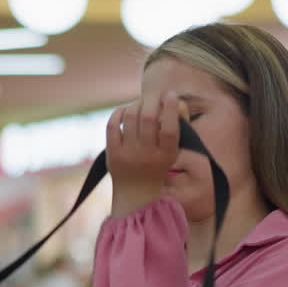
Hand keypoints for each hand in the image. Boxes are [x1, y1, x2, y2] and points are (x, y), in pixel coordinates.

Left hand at [106, 92, 189, 217]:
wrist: (136, 192)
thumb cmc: (158, 165)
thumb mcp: (172, 151)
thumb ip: (175, 127)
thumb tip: (174, 99)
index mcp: (166, 155)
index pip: (169, 128)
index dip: (171, 107)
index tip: (171, 94)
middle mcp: (147, 155)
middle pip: (149, 117)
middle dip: (151, 100)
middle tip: (153, 95)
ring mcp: (128, 154)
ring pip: (130, 117)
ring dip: (136, 104)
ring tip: (140, 103)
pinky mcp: (113, 154)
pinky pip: (112, 125)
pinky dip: (118, 112)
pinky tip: (124, 110)